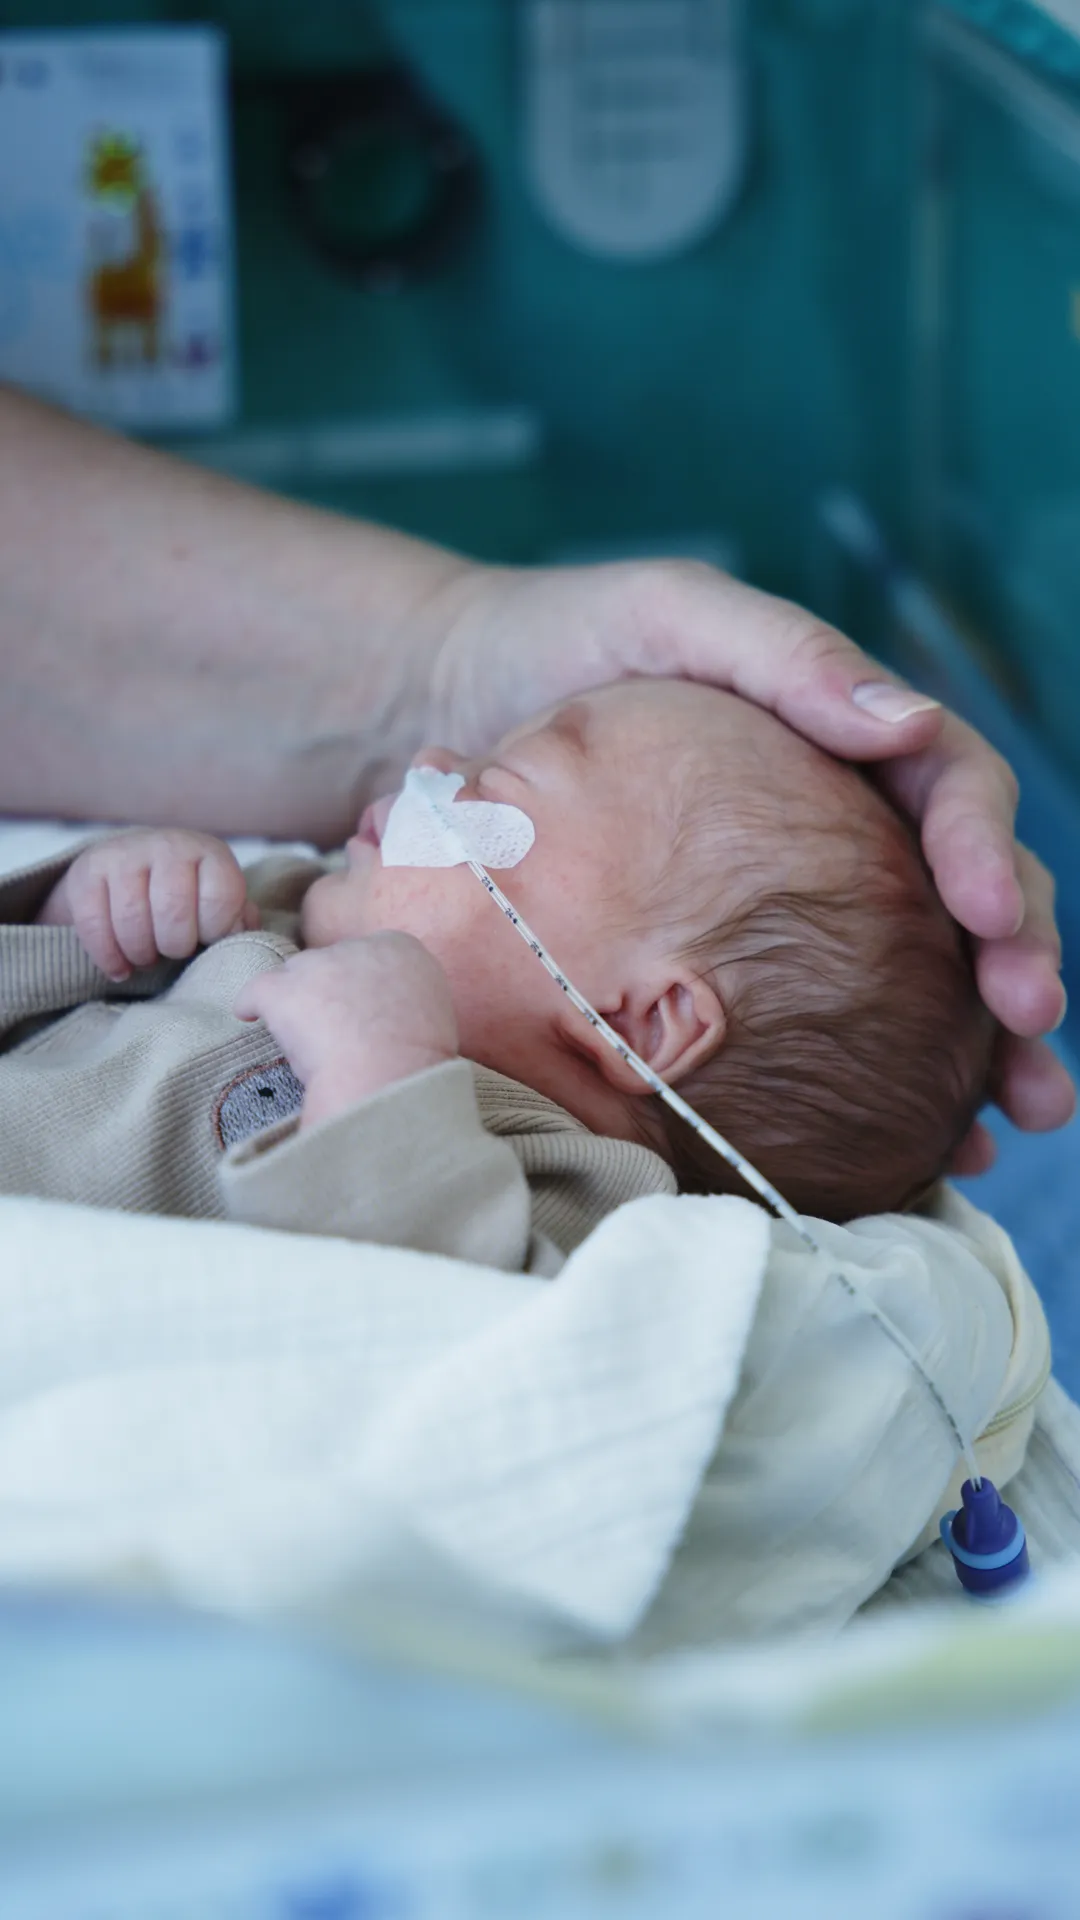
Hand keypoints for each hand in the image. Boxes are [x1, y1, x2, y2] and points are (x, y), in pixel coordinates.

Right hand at [36, 828, 258, 980]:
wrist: (132, 866)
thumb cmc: (188, 896)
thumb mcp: (218, 901)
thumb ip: (238, 919)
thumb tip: (245, 937)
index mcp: (209, 853)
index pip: (221, 898)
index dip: (215, 931)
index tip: (206, 938)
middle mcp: (168, 845)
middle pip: (173, 913)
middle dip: (175, 946)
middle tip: (172, 952)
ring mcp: (124, 854)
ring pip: (132, 920)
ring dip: (141, 954)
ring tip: (147, 957)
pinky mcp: (87, 871)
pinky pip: (94, 924)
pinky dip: (108, 957)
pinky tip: (120, 968)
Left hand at [233, 933, 458, 1127]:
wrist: (391, 1078)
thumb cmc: (420, 1063)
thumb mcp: (436, 1015)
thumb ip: (411, 999)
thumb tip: (394, 1013)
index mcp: (402, 948)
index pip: (371, 955)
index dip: (363, 985)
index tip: (362, 1010)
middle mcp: (358, 946)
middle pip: (332, 961)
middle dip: (329, 990)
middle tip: (333, 1029)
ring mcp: (318, 965)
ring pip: (296, 976)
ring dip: (297, 1001)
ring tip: (301, 1034)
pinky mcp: (284, 990)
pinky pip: (256, 990)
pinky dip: (251, 1003)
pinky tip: (248, 1016)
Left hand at [430, 559, 1073, 1161]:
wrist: (453, 708)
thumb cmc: (571, 645)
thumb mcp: (674, 616)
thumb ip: (786, 657)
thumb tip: (908, 721)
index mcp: (848, 738)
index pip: (952, 794)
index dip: (987, 852)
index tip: (990, 917)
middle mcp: (845, 824)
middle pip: (964, 898)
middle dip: (1016, 964)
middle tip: (1029, 1029)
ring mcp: (800, 900)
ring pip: (921, 978)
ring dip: (983, 1050)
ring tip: (1017, 1118)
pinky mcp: (746, 964)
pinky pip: (829, 1030)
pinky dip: (885, 1087)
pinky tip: (927, 1150)